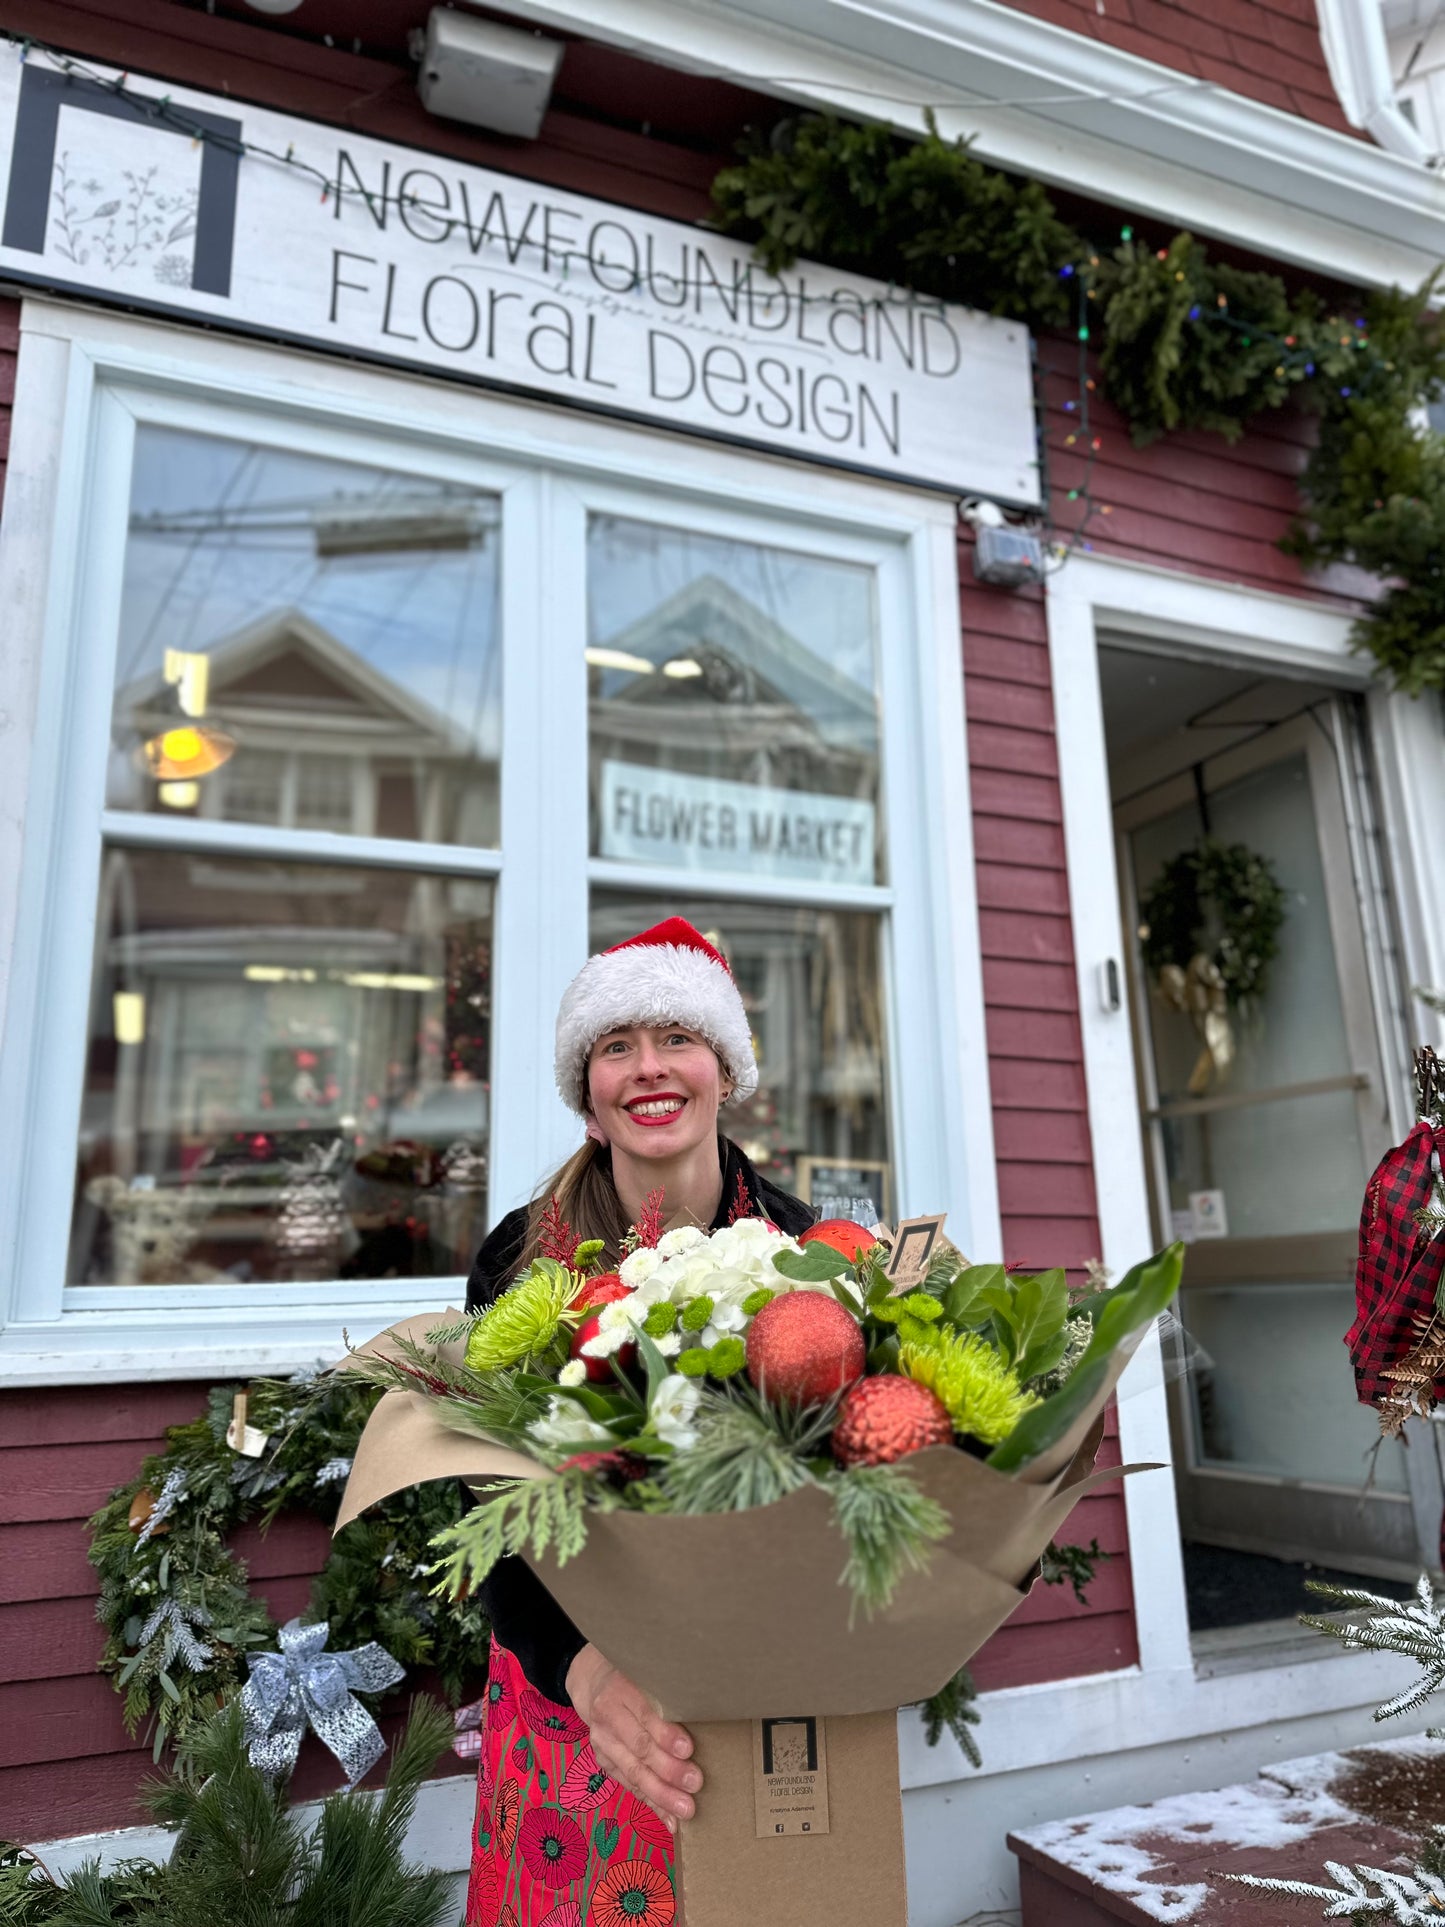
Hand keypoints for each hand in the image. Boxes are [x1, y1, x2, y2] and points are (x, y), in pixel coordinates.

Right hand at [565, 1644, 700, 1826]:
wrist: (590, 1684)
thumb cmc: (628, 1679)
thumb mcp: (644, 1678)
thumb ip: (663, 1700)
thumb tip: (692, 1732)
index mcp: (618, 1695)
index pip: (642, 1718)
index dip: (665, 1735)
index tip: (688, 1748)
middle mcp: (607, 1724)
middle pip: (638, 1751)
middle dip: (668, 1771)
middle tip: (695, 1783)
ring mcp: (603, 1747)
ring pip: (633, 1774)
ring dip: (661, 1795)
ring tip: (685, 1809)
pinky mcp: (605, 1765)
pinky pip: (630, 1787)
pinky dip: (651, 1805)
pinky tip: (670, 1821)